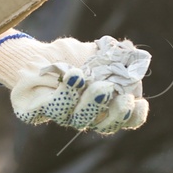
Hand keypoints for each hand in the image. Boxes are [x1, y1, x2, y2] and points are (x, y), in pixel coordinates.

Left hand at [0, 31, 149, 133]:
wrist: (35, 55)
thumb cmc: (70, 56)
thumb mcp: (95, 52)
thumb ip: (114, 53)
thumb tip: (130, 48)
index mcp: (107, 105)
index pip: (127, 120)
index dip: (134, 115)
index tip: (138, 101)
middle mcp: (88, 116)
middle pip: (105, 125)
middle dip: (112, 111)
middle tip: (109, 89)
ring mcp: (64, 116)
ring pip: (79, 119)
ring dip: (86, 100)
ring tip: (85, 78)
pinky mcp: (38, 113)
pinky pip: (50, 110)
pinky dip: (62, 94)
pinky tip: (70, 76)